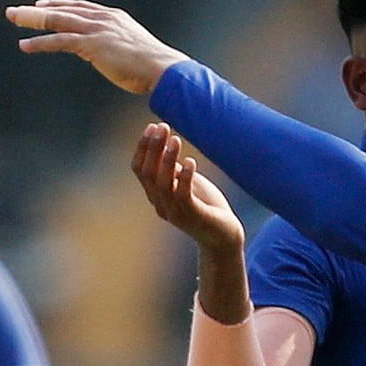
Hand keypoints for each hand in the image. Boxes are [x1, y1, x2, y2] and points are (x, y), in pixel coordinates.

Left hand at [5, 0, 188, 92]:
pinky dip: (40, 42)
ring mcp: (97, 30)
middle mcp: (104, 19)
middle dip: (38, 9)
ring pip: (57, 20)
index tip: (44, 5)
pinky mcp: (91, 44)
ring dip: (32, 18)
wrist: (164, 70)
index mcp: (116, 18)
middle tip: (17, 10)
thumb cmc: (156, 67)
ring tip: (13, 17)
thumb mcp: (138, 51)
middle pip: (65, 10)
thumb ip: (121, 49)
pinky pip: (59, 41)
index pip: (82, 7)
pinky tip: (25, 45)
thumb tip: (113, 59)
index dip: (61, 5)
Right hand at [132, 122, 244, 252]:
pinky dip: (185, 177)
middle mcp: (161, 205)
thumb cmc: (207, 209)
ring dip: (167, 159)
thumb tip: (164, 147)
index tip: (153, 127)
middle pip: (148, 173)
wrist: (225, 239)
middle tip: (163, 127)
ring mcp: (176, 213)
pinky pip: (183, 196)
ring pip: (163, 184)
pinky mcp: (194, 217)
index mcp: (157, 196)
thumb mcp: (188, 185)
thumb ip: (173, 171)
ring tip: (176, 139)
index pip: (140, 169)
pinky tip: (190, 161)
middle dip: (153, 148)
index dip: (143, 148)